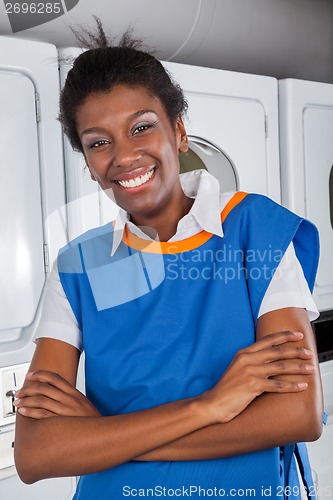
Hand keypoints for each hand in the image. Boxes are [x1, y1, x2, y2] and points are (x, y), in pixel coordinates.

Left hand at [13, 370, 100, 418]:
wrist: (102, 433)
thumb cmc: (91, 421)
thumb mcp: (83, 404)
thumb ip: (70, 397)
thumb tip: (55, 394)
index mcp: (74, 393)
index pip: (55, 378)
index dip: (40, 374)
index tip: (30, 375)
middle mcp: (69, 399)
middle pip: (45, 388)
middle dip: (28, 388)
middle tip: (20, 391)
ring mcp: (66, 410)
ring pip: (41, 400)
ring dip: (26, 399)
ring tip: (18, 401)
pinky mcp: (62, 422)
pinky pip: (43, 415)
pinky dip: (31, 411)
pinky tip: (24, 411)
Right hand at [200, 331, 314, 424]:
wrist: (214, 403)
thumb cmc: (228, 388)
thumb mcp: (238, 368)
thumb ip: (252, 361)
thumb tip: (272, 360)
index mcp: (244, 353)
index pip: (268, 340)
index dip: (285, 336)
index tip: (298, 335)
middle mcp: (247, 359)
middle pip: (278, 352)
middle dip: (296, 351)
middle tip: (309, 353)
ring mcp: (250, 372)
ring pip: (280, 367)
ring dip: (299, 368)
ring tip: (311, 369)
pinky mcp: (252, 385)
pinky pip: (277, 385)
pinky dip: (292, 385)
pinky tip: (301, 386)